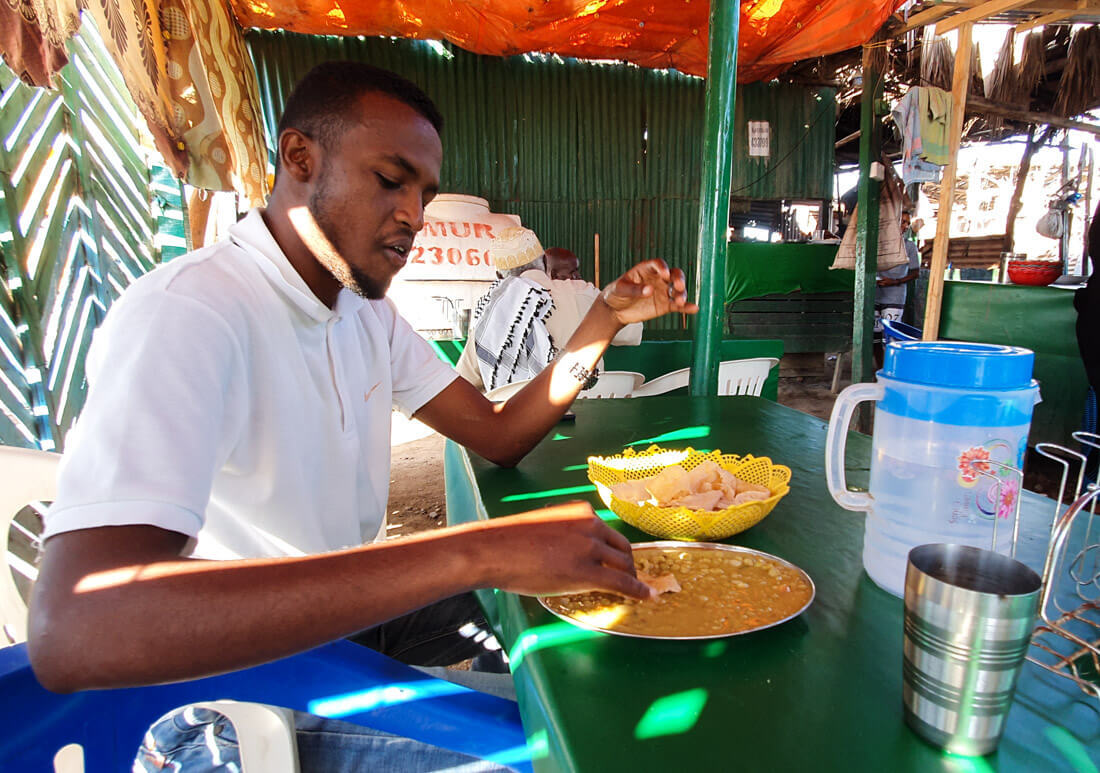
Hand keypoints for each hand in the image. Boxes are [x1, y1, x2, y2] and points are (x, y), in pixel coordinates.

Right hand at [477, 502, 655, 599]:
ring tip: (634, 591)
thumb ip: (567, 534)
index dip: (618, 552)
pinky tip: (644, 597)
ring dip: (632, 579)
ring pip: (624, 566)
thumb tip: (575, 554)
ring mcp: (590, 548)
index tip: (622, 562)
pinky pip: (621, 583)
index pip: (609, 534)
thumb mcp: (547, 527)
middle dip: (629, 566)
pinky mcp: (587, 572)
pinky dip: (636, 591)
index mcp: (581, 512)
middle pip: (623, 548)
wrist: (493, 550)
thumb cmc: (510, 542)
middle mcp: (591, 525)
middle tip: (630, 579)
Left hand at [599, 259, 698, 325]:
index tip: (665, 275)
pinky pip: (678, 305)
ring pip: (678, 290)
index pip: (658, 264)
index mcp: (646, 269)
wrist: (615, 310)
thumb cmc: (616, 293)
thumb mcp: (620, 289)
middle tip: (679, 286)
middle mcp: (658, 279)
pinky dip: (686, 307)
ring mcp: (663, 292)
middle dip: (679, 279)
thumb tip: (650, 290)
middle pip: (674, 274)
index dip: (663, 268)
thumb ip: (635, 289)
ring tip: (679, 301)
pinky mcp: (665, 305)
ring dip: (682, 294)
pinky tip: (694, 308)